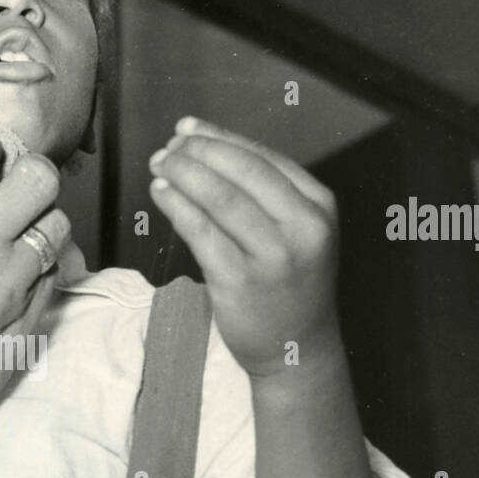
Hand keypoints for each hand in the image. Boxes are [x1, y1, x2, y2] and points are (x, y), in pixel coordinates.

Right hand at [0, 128, 71, 467]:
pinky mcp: (30, 323)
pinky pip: (57, 278)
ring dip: (41, 228)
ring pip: (58, 227)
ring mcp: (10, 283)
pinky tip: (19, 286)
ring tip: (19, 245)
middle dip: (29, 180)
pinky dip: (45, 274)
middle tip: (15, 197)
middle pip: (39, 176)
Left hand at [149, 117, 340, 377]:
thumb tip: (208, 147)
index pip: (264, 158)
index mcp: (319, 206)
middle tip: (169, 146)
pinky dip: (176, 205)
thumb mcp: (298, 233)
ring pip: (219, 197)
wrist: (296, 349)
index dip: (221, 138)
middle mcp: (301, 227)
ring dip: (183, 173)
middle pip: (241, 172)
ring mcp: (272, 255)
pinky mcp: (239, 280)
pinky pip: (200, 231)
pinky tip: (160, 193)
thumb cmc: (290, 285)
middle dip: (198, 152)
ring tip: (159, 164)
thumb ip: (268, 195)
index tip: (190, 128)